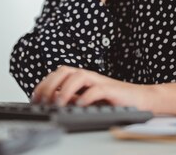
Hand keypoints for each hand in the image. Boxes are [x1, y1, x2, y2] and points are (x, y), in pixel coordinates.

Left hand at [31, 66, 153, 110]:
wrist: (140, 100)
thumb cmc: (113, 100)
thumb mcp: (87, 99)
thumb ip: (71, 97)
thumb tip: (51, 100)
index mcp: (80, 77)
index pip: (57, 74)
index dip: (44, 84)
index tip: (35, 98)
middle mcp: (88, 76)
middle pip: (64, 70)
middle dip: (50, 84)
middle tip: (43, 100)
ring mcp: (100, 81)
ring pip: (79, 76)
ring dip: (66, 89)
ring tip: (59, 103)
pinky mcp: (112, 90)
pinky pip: (97, 89)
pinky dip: (86, 97)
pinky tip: (80, 105)